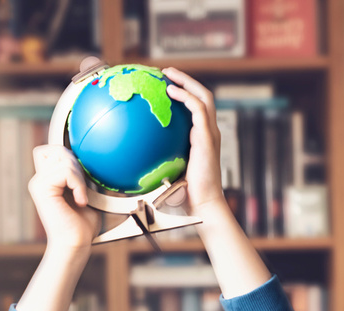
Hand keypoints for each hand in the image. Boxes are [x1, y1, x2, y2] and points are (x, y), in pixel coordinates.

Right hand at [28, 144, 100, 253]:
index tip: (81, 181)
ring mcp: (38, 183)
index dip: (68, 156)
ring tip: (82, 197)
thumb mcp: (83, 194)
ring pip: (64, 159)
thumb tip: (90, 157)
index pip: (51, 150)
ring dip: (79, 177)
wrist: (75, 244)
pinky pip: (65, 171)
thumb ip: (80, 176)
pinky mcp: (42, 189)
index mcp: (47, 180)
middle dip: (76, 164)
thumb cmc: (82, 225)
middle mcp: (39, 180)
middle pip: (58, 150)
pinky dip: (78, 184)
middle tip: (83, 189)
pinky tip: (80, 201)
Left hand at [162, 67, 224, 214]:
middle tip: (166, 73)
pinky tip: (171, 92)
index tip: (166, 87)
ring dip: (187, 82)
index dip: (184, 93)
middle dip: (186, 80)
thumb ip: (158, 159)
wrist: (202, 204)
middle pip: (203, 95)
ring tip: (169, 75)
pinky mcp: (207, 137)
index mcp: (203, 138)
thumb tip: (133, 158)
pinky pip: (198, 109)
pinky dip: (186, 97)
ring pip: (204, 97)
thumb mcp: (169, 171)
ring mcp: (210, 134)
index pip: (197, 108)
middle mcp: (209, 132)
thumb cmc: (185, 194)